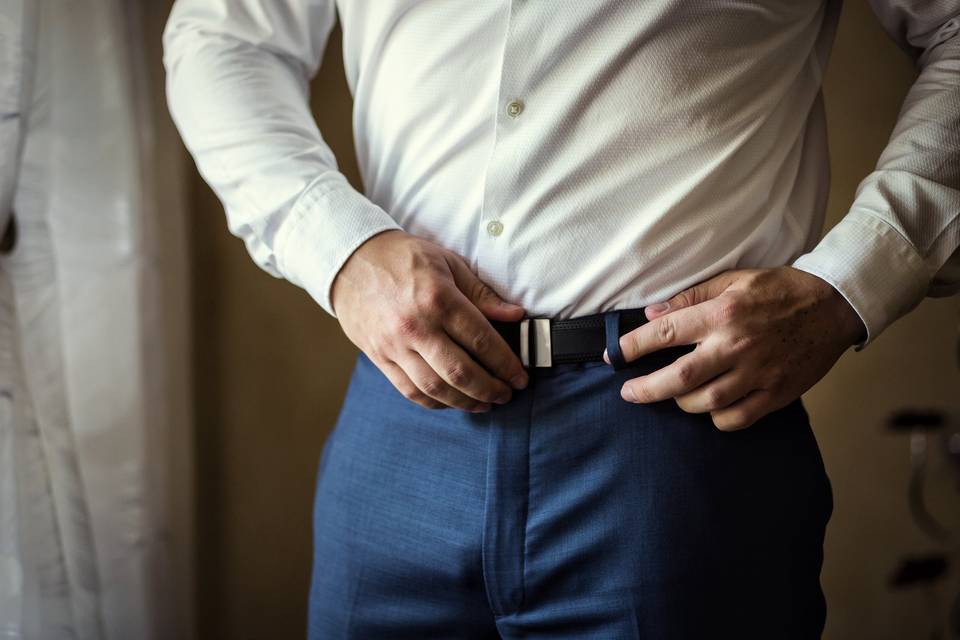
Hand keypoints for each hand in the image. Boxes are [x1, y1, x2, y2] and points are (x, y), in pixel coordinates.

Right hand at [331, 230, 528, 411]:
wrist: (350, 260)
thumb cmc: (403, 257)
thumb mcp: (448, 263)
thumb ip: (482, 294)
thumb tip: (515, 316)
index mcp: (438, 299)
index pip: (482, 341)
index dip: (506, 364)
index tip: (520, 377)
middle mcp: (416, 326)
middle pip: (461, 372)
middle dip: (490, 389)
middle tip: (506, 394)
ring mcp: (395, 345)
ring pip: (435, 388)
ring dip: (465, 402)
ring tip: (484, 404)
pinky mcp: (379, 357)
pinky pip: (409, 390)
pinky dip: (434, 402)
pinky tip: (451, 401)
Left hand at [605, 266, 865, 430]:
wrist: (834, 306)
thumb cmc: (781, 290)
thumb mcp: (734, 280)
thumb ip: (692, 298)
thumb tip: (653, 314)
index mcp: (723, 314)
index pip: (666, 332)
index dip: (634, 346)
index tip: (616, 355)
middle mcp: (737, 345)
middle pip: (681, 377)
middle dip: (648, 389)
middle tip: (629, 393)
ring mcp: (758, 373)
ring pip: (706, 402)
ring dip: (682, 402)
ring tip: (675, 394)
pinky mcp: (777, 393)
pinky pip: (737, 418)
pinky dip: (717, 418)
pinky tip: (711, 408)